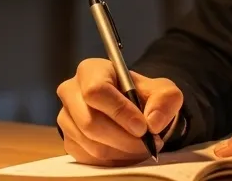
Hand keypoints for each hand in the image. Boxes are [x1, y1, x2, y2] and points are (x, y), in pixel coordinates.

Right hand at [56, 58, 182, 165]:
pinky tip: (127, 151)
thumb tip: (153, 122)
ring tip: (141, 147)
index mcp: (91, 70)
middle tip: (147, 143)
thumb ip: (165, 100)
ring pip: (91, 144)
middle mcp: (71, 91)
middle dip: (123, 138)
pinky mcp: (69, 140)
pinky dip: (113, 160)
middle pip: (90, 122)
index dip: (119, 112)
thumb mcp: (163, 91)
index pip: (96, 91)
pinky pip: (89, 157)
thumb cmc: (142, 96)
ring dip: (121, 151)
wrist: (133, 110)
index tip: (142, 127)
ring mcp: (66, 117)